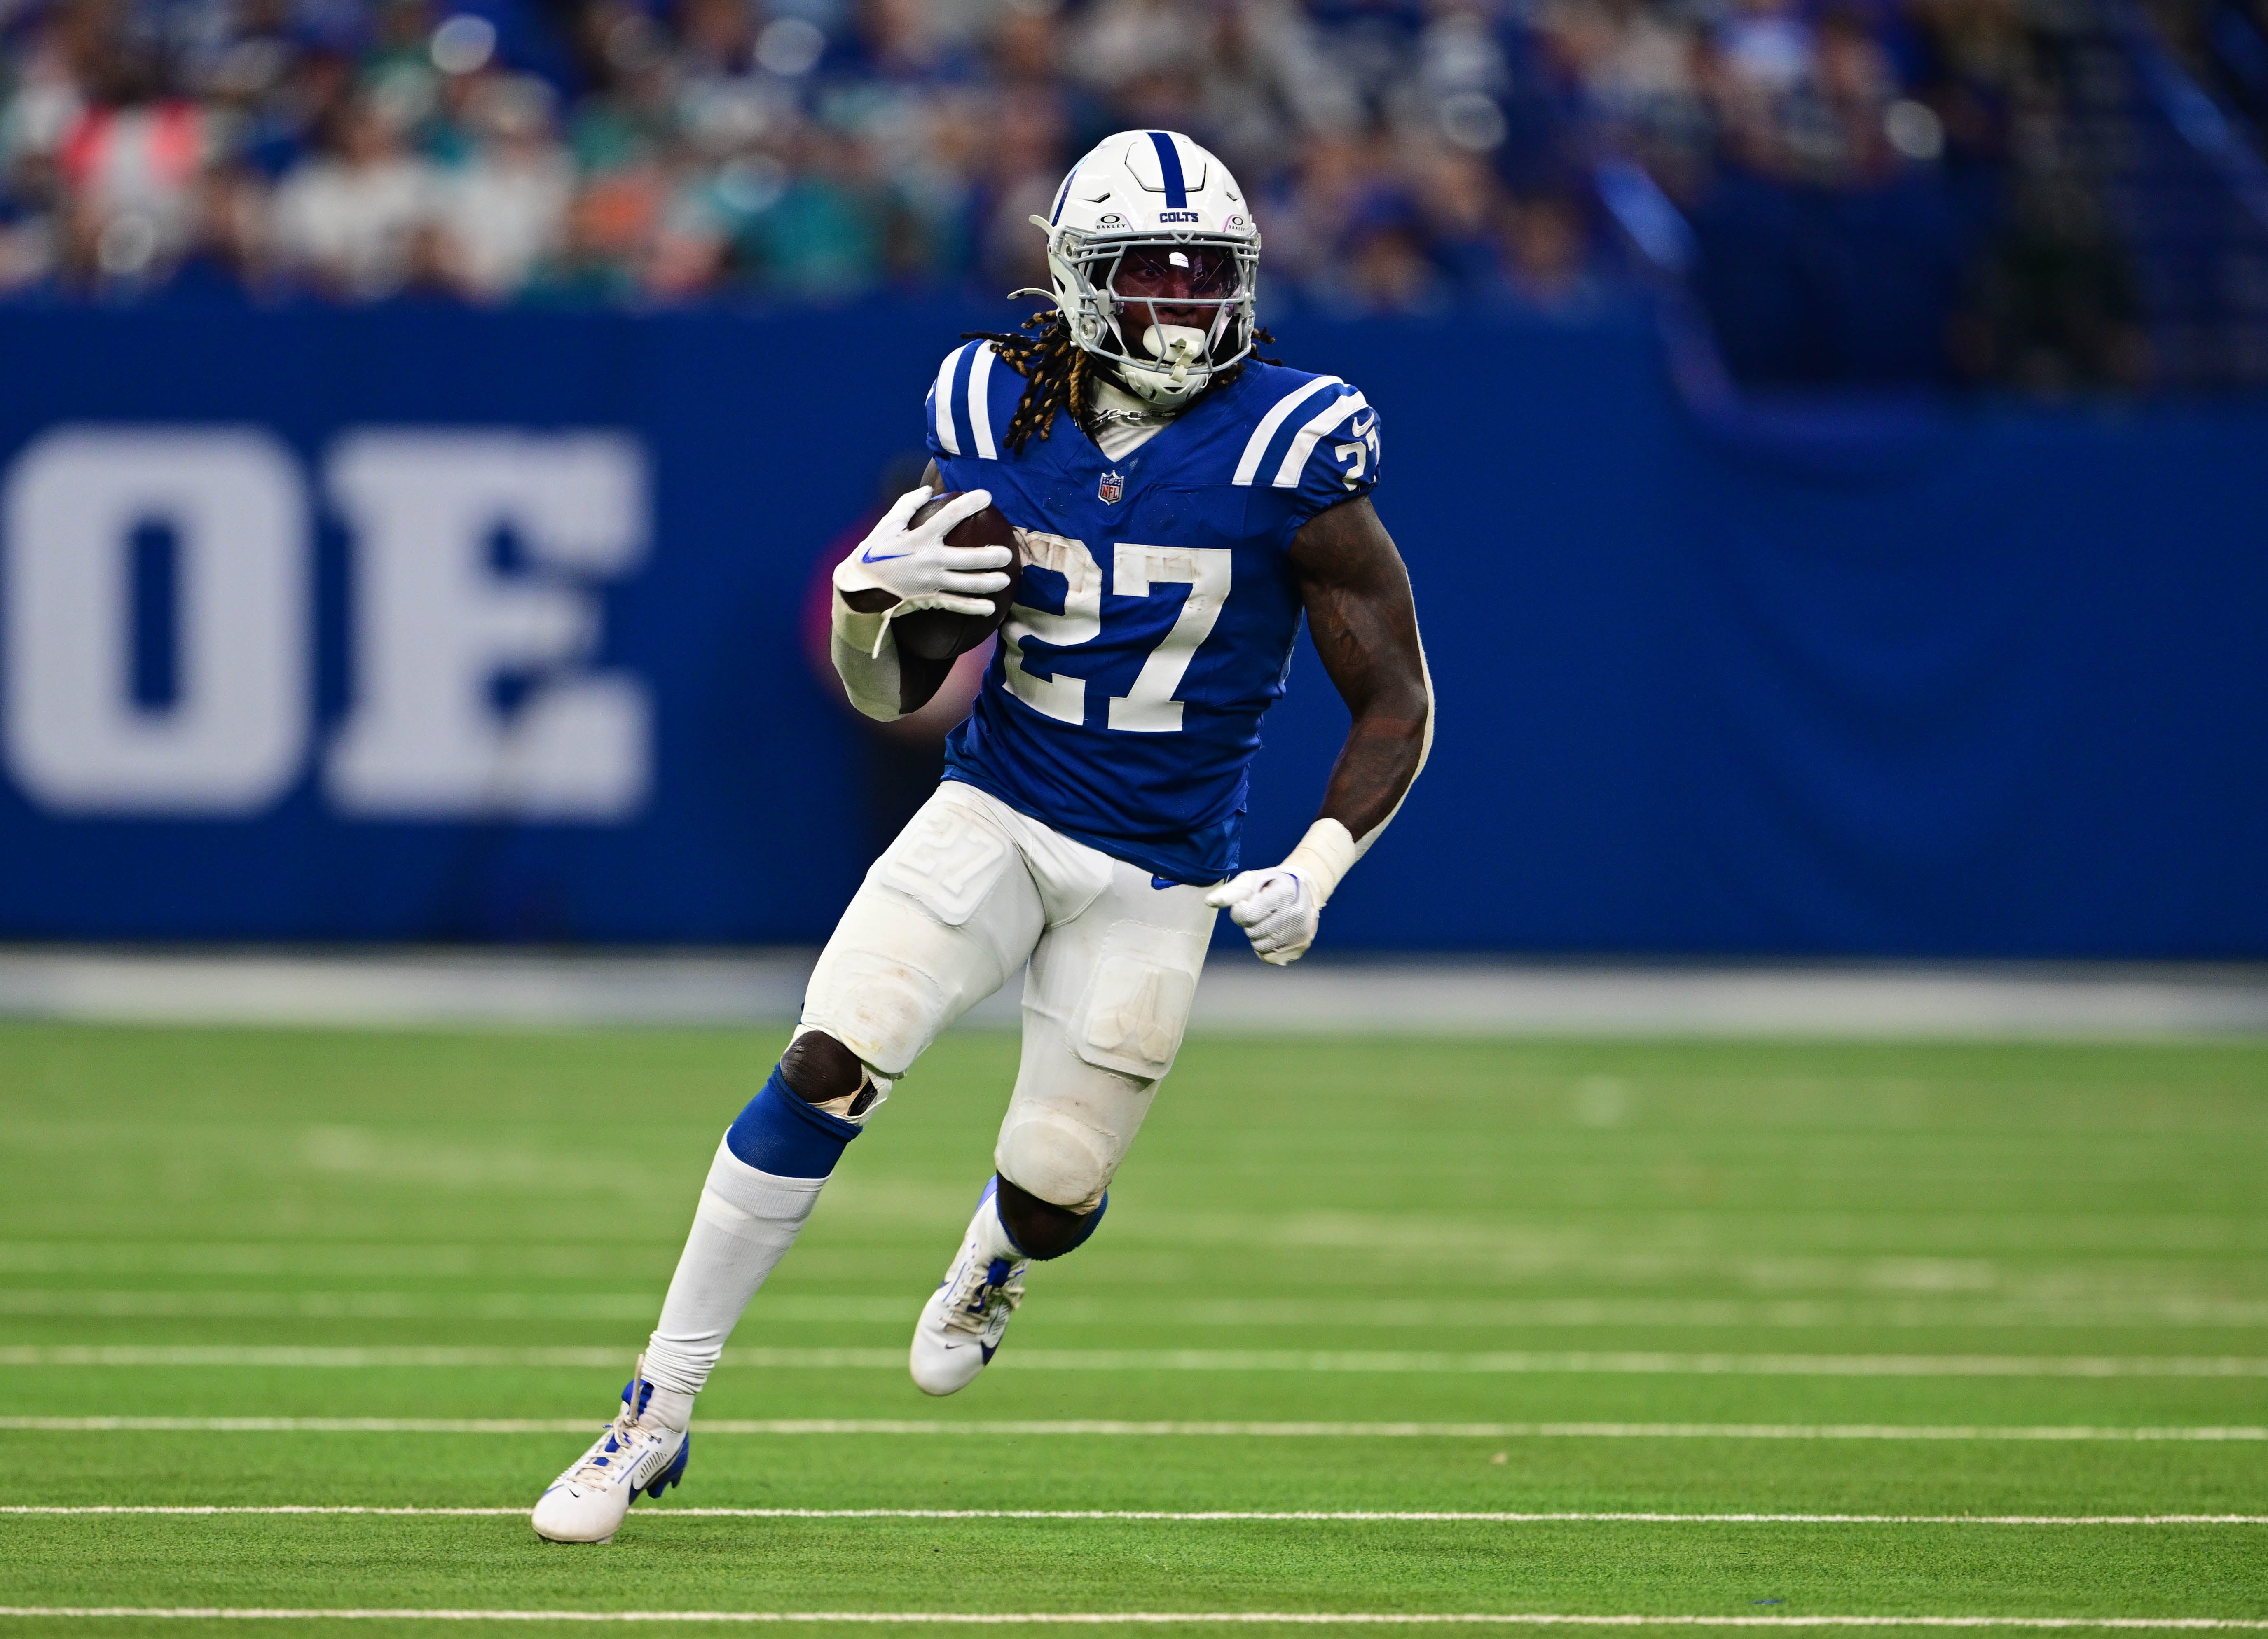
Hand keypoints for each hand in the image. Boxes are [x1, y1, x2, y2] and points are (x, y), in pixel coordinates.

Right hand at [834, 486, 1011, 618]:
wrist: (859, 588)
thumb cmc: (874, 552)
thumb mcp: (887, 525)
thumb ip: (907, 505)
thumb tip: (927, 489)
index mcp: (919, 538)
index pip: (949, 517)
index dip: (969, 505)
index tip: (987, 496)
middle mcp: (929, 561)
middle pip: (967, 559)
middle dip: (990, 556)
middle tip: (1007, 554)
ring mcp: (931, 582)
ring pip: (966, 584)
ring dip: (988, 583)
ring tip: (1007, 580)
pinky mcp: (929, 599)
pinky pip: (955, 604)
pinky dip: (973, 607)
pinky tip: (991, 608)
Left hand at [1205, 866, 1319, 965]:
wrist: (1304, 891)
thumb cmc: (1271, 884)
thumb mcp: (1252, 880)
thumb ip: (1231, 892)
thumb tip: (1208, 901)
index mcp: (1285, 892)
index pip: (1247, 915)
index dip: (1239, 911)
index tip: (1247, 903)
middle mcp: (1296, 913)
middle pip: (1252, 931)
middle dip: (1249, 922)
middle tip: (1261, 911)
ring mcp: (1300, 932)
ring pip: (1259, 946)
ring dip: (1257, 935)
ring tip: (1268, 920)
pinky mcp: (1300, 946)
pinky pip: (1269, 957)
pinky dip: (1265, 947)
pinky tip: (1273, 933)